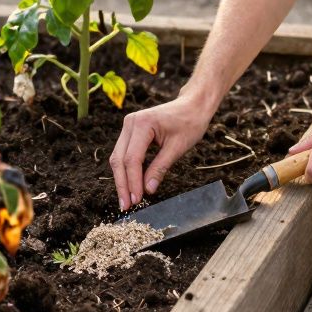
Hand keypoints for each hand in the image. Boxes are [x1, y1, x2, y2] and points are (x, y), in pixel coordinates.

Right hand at [110, 93, 213, 210]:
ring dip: (122, 179)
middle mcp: (130, 123)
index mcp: (142, 124)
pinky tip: (130, 185)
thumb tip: (147, 190)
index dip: (132, 182)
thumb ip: (160, 168)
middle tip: (126, 206)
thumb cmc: (189, 123)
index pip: (131, 159)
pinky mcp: (131, 131)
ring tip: (127, 200)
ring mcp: (128, 126)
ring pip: (118, 157)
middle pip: (119, 159)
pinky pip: (124, 153)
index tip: (137, 200)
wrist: (193, 105)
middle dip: (122, 184)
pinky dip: (126, 170)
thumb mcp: (177, 148)